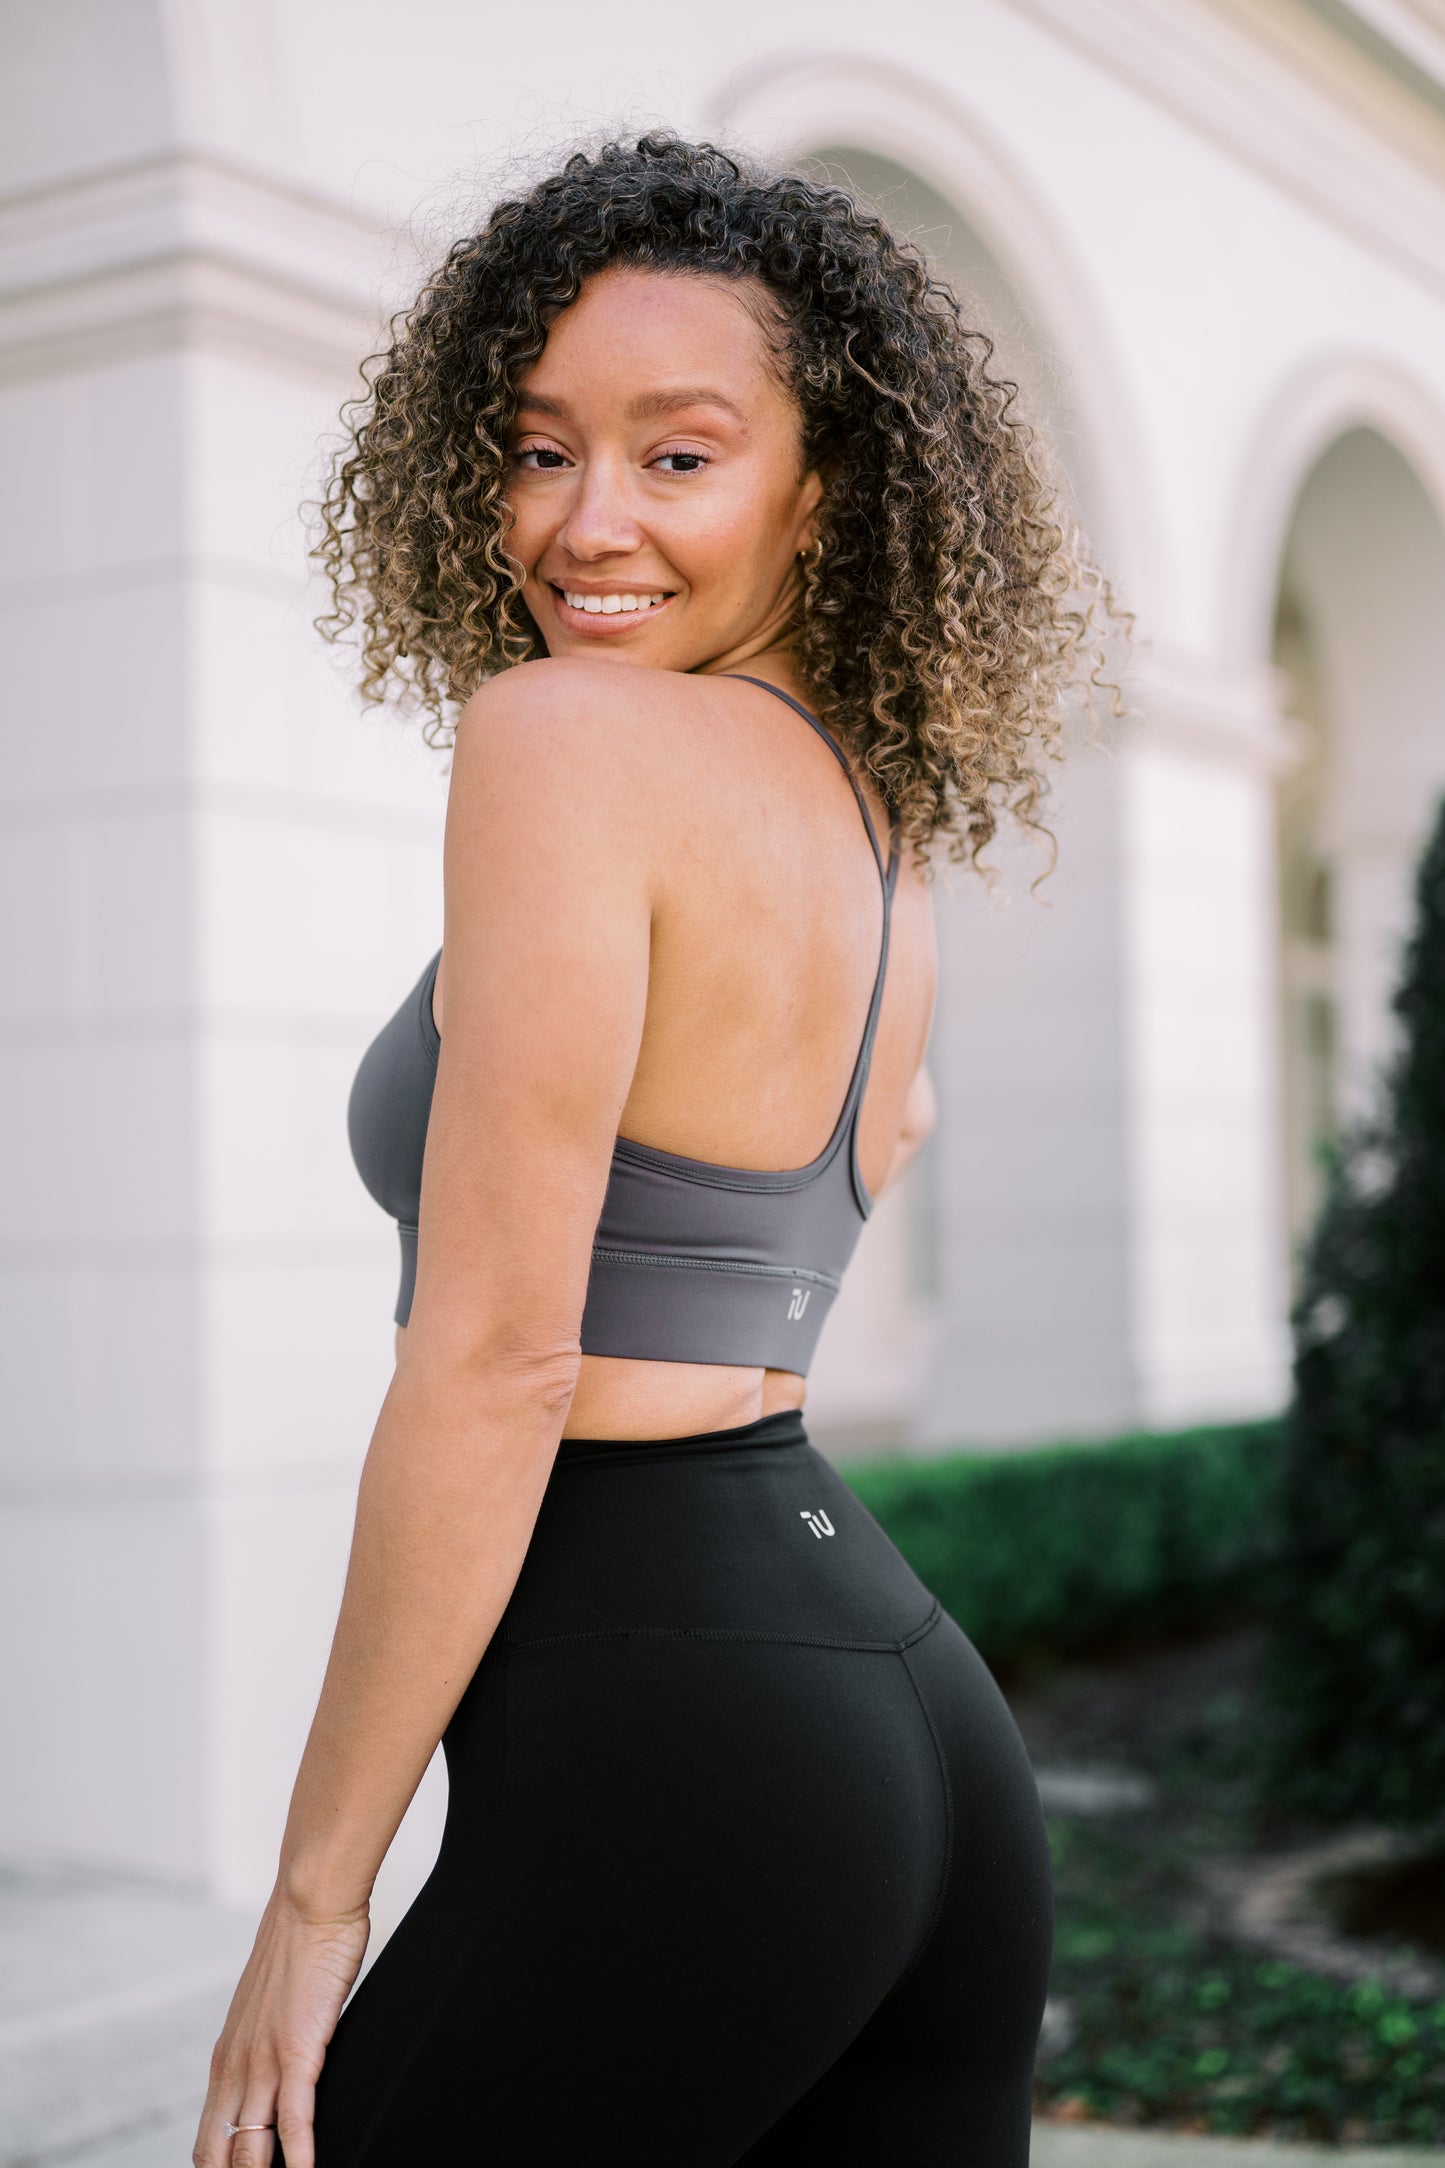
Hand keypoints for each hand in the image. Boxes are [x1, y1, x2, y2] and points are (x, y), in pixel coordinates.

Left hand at [193, 1887, 369, 2167]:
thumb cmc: (299, 1945)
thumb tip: (283, 2070)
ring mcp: (263, 2060)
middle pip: (219, 2153)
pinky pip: (295, 2117)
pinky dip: (299, 2153)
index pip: (208, 2141)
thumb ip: (268, 2043)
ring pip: (251, 2145)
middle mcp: (235, 2065)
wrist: (309, 1899)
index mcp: (226, 2057)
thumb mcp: (270, 2006)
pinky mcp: (297, 2049)